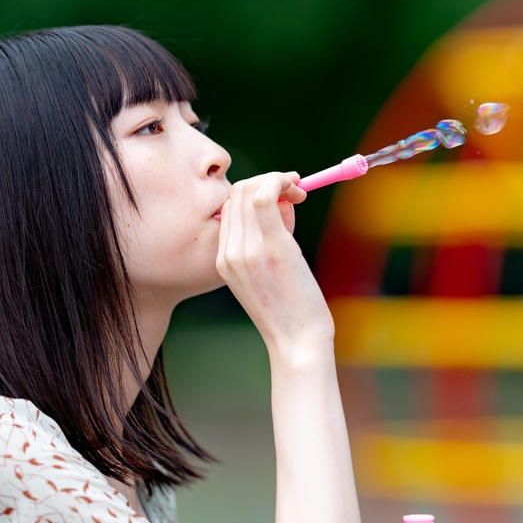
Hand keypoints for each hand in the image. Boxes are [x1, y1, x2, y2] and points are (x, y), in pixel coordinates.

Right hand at [215, 172, 333, 352]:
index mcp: (223, 260)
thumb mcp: (271, 271)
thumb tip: (284, 201)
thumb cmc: (291, 309)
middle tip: (296, 190)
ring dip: (277, 181)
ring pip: (249, 190)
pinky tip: (296, 189)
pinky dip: (279, 182)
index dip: (255, 190)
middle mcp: (229, 253)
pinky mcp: (272, 247)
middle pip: (237, 193)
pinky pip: (265, 197)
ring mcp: (247, 249)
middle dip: (267, 181)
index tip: (283, 193)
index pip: (229, 207)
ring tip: (299, 194)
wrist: (297, 342)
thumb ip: (270, 236)